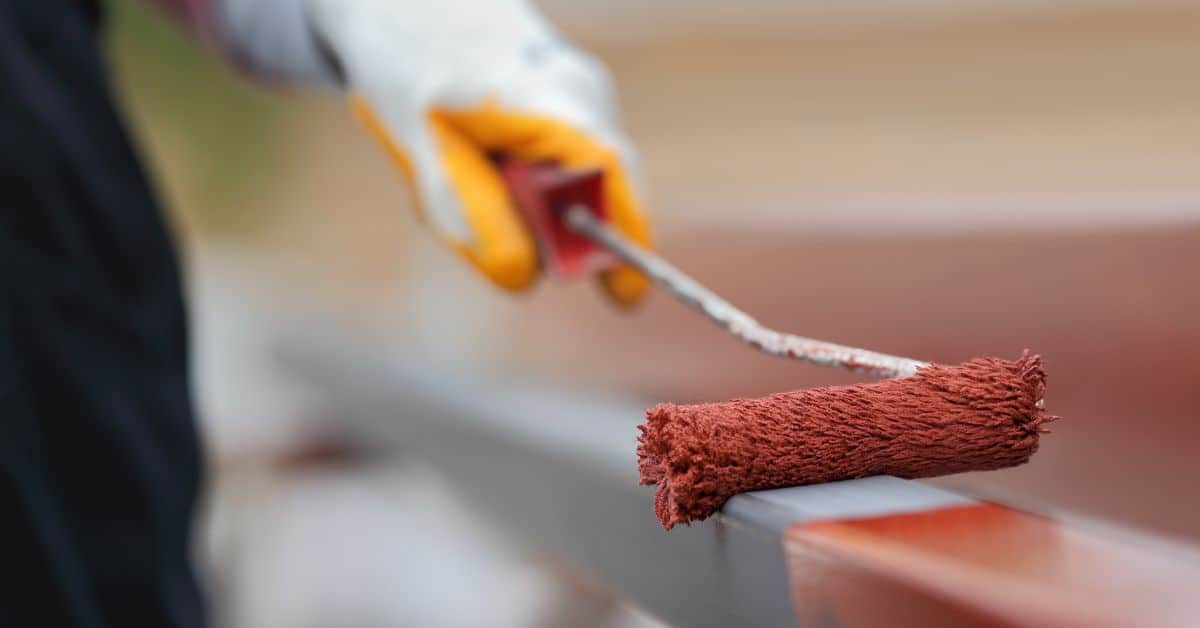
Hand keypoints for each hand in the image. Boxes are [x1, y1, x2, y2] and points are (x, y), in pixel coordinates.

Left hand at [307, 0, 652, 304]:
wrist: (405, 2)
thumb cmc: (408, 68)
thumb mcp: (420, 149)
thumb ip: (468, 216)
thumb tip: (522, 279)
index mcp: (540, 95)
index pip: (609, 172)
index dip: (626, 236)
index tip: (626, 295)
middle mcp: (581, 90)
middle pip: (594, 190)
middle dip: (547, 228)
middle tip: (480, 208)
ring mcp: (586, 93)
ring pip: (578, 183)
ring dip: (527, 203)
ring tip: (466, 162)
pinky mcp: (580, 104)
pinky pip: (567, 167)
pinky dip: (527, 183)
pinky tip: (484, 152)